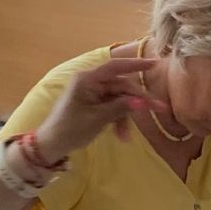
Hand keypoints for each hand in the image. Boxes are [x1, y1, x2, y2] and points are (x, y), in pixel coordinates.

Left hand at [24, 57, 168, 165]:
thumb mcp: (97, 119)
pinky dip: (118, 120)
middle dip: (137, 101)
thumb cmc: (70, 129)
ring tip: (126, 137)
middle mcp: (90, 82)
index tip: (154, 64)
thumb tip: (143, 102)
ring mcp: (92, 93)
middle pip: (121, 86)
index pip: (115, 67)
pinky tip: (121, 136)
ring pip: (119, 99)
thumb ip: (121, 107)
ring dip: (126, 116)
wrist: (51, 145)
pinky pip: (113, 107)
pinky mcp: (93, 104)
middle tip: (158, 110)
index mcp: (87, 80)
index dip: (136, 64)